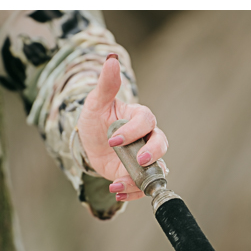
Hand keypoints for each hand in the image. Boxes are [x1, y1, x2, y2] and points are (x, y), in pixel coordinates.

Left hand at [77, 54, 167, 202]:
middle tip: (139, 161)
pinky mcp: (138, 175)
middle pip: (161, 144)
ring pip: (156, 169)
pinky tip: (116, 192)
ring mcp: (144, 158)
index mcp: (140, 118)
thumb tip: (111, 58)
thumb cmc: (95, 120)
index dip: (133, 131)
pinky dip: (132, 192)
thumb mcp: (96, 103)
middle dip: (153, 154)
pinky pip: (143, 186)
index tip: (114, 140)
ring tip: (118, 184)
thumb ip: (106, 84)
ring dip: (139, 179)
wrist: (89, 144)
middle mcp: (147, 138)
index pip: (146, 121)